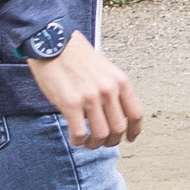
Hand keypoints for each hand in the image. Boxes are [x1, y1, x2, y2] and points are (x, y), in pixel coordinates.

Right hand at [27, 35, 144, 148]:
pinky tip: (75, 139)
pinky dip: (78, 141)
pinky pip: (79, 132)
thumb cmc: (77, 56)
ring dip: (95, 144)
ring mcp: (90, 98)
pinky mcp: (70, 103)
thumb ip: (112, 89)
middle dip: (112, 141)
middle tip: (103, 143)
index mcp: (120, 82)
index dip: (134, 130)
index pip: (136, 114)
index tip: (130, 138)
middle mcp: (108, 91)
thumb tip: (114, 112)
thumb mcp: (105, 69)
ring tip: (87, 143)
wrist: (54, 45)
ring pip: (101, 134)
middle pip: (119, 128)